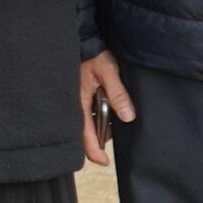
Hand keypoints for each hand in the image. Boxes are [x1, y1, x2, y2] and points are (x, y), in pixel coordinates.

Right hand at [79, 50, 134, 166]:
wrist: (83, 40)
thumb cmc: (93, 55)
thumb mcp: (108, 72)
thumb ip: (117, 94)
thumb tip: (127, 117)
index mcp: (78, 102)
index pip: (84, 135)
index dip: (94, 151)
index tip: (104, 161)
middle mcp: (75, 105)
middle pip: (86, 132)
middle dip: (100, 137)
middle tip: (114, 129)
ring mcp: (76, 102)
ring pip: (88, 123)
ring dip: (100, 125)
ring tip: (113, 111)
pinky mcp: (80, 97)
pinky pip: (88, 114)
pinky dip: (98, 116)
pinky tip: (106, 105)